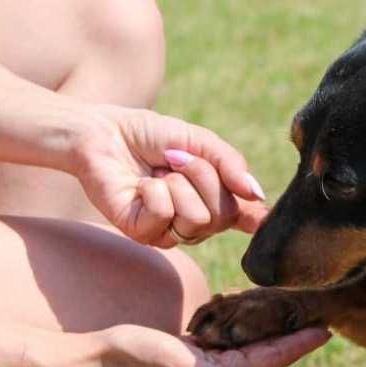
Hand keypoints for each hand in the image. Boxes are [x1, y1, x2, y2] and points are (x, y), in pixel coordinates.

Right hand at [46, 323, 330, 366]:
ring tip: (292, 313)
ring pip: (245, 350)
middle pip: (264, 357)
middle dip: (290, 337)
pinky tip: (247, 318)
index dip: (297, 345)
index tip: (326, 328)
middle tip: (318, 312)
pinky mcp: (185, 360)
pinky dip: (240, 330)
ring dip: (269, 333)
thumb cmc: (132, 363)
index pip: (269, 361)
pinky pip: (224, 345)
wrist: (91, 366)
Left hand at [71, 106, 267, 245]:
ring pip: (199, 219)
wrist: (104, 132)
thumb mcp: (199, 141)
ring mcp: (168, 230)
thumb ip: (231, 164)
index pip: (244, 218)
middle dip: (204, 176)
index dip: (256, 219)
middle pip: (224, 214)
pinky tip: (140, 185)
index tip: (261, 216)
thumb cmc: (150, 135)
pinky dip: (154, 192)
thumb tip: (258, 195)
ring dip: (178, 183)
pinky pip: (165, 217)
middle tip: (177, 159)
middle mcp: (194, 220)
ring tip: (158, 172)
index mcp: (212, 199)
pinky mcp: (141, 233)